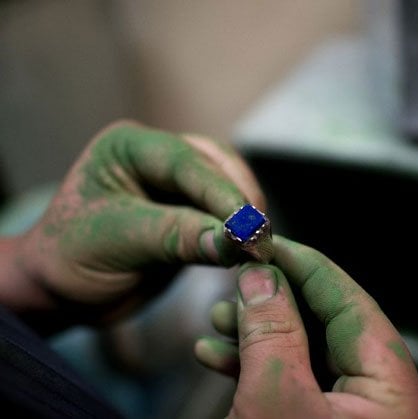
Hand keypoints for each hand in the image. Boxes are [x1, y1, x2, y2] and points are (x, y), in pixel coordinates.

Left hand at [0, 120, 264, 326]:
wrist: (61, 292)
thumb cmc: (71, 258)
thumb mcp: (120, 241)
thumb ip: (179, 235)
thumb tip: (238, 240)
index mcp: (131, 147)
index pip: (187, 162)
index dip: (222, 193)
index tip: (249, 225)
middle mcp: (158, 158)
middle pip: (218, 166)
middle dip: (241, 201)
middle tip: (260, 238)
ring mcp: (177, 185)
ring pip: (229, 188)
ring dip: (245, 216)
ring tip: (258, 247)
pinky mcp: (191, 213)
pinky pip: (225, 216)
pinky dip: (238, 233)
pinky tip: (247, 251)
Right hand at [195, 236, 417, 417]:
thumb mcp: (277, 400)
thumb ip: (273, 334)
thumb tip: (262, 277)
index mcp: (390, 384)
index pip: (348, 300)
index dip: (303, 263)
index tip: (266, 240)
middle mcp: (380, 398)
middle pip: (325, 324)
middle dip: (272, 301)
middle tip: (235, 278)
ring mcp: (353, 417)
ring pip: (304, 356)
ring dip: (257, 336)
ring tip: (216, 318)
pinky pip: (295, 388)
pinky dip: (257, 371)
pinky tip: (217, 357)